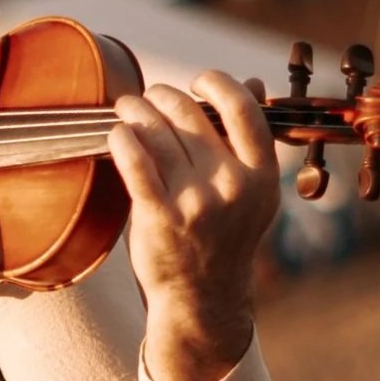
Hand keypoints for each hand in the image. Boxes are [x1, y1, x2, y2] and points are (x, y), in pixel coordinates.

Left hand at [109, 71, 280, 380]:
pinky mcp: (159, 218)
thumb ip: (250, 139)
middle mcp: (232, 186)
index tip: (198, 82)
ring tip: (128, 107)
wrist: (203, 298)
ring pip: (158, 133)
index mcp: (261, 176)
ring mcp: (195, 203)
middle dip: (163, 96)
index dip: (217, 84)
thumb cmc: (224, 236)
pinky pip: (135, 163)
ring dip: (137, 110)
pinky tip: (118, 132)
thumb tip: (255, 83)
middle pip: (190, 115)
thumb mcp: (252, 191)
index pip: (243, 108)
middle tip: (150, 96)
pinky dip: (123, 139)